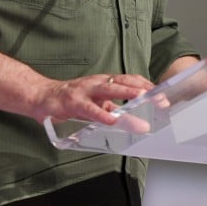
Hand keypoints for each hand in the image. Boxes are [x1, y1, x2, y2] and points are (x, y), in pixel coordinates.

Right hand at [30, 73, 153, 125]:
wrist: (42, 97)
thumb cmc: (72, 101)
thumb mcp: (98, 107)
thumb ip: (118, 114)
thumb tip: (140, 124)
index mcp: (105, 82)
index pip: (130, 81)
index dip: (147, 87)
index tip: (164, 95)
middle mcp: (97, 83)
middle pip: (124, 82)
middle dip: (144, 90)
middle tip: (161, 99)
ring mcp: (85, 91)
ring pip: (109, 89)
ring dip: (126, 93)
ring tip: (141, 98)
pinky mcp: (73, 102)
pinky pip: (89, 109)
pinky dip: (101, 114)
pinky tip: (111, 119)